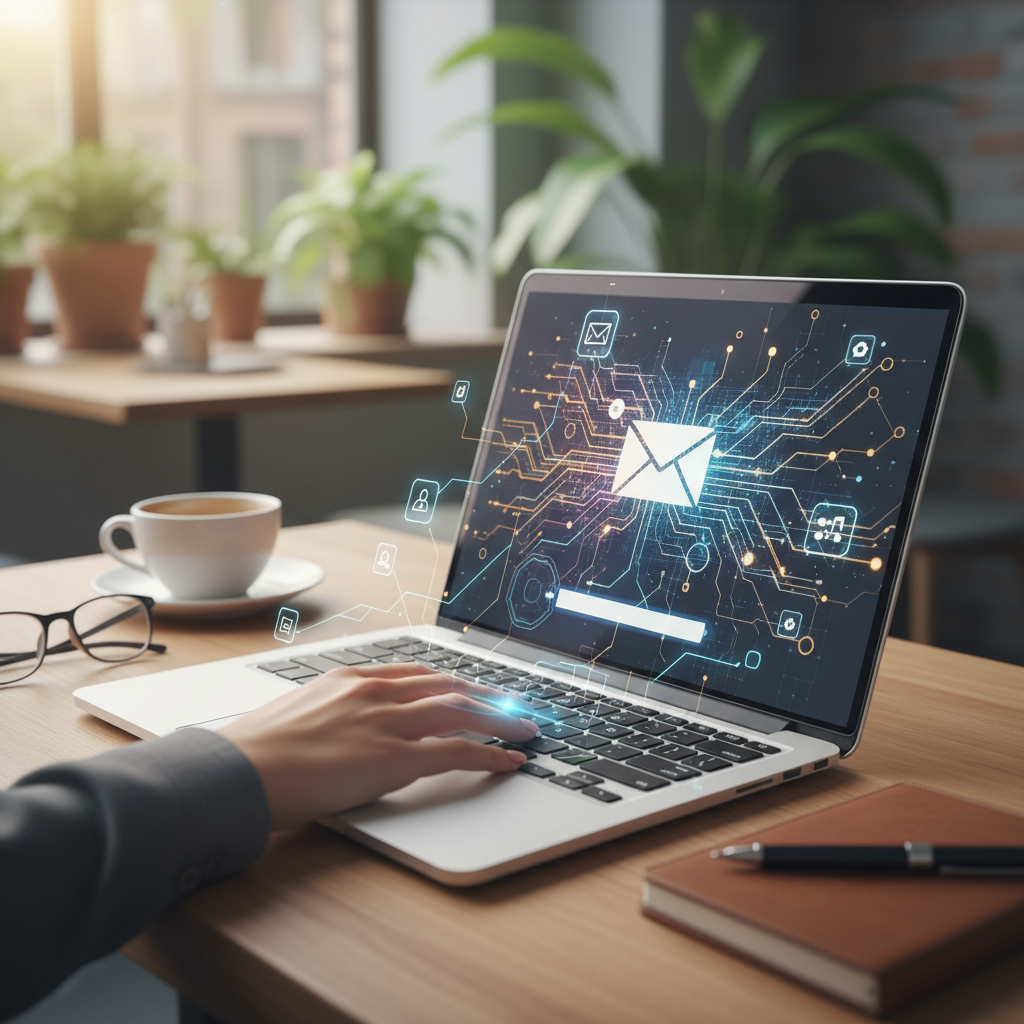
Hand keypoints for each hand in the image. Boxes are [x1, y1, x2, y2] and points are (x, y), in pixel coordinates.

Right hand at [220, 663, 539, 828]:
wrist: (237, 771)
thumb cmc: (255, 751)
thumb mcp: (296, 716)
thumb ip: (329, 714)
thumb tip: (340, 731)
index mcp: (351, 678)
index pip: (416, 672)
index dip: (450, 680)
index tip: (469, 685)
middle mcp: (375, 691)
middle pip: (447, 685)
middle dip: (485, 694)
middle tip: (512, 703)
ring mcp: (387, 721)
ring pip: (462, 710)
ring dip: (500, 718)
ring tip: (525, 729)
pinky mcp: (394, 757)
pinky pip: (457, 750)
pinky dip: (489, 753)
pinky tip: (508, 760)